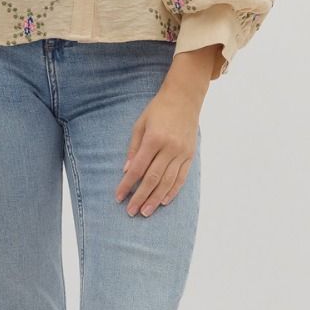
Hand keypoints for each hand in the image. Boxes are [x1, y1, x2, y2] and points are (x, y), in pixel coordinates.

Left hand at [115, 80, 201, 216]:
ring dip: (156, 199)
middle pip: (153, 179)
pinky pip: (181, 178)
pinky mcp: (190, 155)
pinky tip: (164, 202)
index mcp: (154, 139)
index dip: (127, 184)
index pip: (138, 168)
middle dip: (140, 197)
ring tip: (145, 212)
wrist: (185, 98)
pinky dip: (172, 191)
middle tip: (131, 212)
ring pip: (168, 182)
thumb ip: (133, 148)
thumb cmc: (158, 110)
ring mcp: (182, 153)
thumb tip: (127, 171)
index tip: (119, 197)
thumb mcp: (140, 124)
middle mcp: (170, 148)